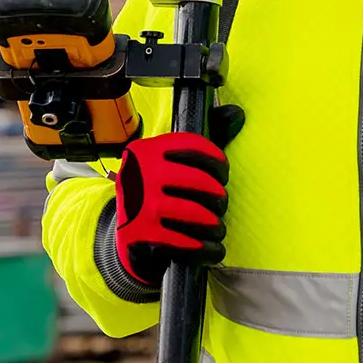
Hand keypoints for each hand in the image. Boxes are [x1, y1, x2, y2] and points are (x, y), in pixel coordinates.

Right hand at [108, 131, 229, 283]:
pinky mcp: (141, 236)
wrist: (125, 240)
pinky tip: (212, 250)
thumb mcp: (167, 167)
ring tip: (217, 229)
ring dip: (215, 226)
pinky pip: (186, 243)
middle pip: (200, 181)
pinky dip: (205, 249)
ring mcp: (139, 206)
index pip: (193, 146)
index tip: (223, 175)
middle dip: (219, 197)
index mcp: (146, 151)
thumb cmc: (155, 197)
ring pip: (196, 214)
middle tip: (220, 205)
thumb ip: (200, 145)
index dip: (217, 161)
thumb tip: (237, 113)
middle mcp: (140, 174)